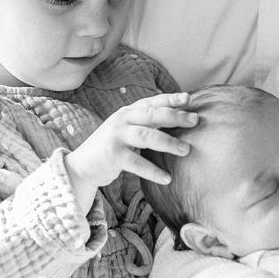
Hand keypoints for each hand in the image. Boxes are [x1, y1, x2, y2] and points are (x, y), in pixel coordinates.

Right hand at [64, 92, 197, 210]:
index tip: (189, 98)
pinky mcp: (112, 155)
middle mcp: (122, 120)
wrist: (83, 165)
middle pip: (151, 114)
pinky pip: (136, 164)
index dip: (170, 98)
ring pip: (146, 136)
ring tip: (186, 150)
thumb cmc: (113, 146)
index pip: (151, 101)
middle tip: (195, 121)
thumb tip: (181, 119)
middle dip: (175, 116)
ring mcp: (116, 136)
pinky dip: (153, 171)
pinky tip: (167, 178)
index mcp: (128, 112)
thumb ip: (147, 123)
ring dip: (168, 142)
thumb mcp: (128, 129)